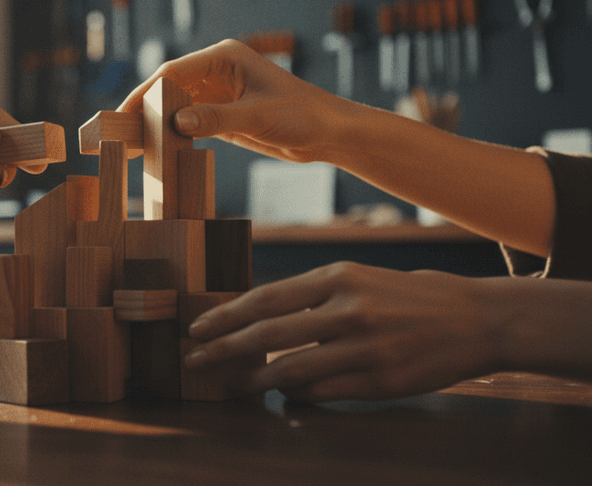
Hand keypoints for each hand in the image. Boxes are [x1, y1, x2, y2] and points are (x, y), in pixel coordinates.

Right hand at [118, 39, 361, 163]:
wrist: (328, 133)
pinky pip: (187, 122)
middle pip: (168, 88)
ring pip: (174, 106)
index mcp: (224, 57)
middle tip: (117, 132)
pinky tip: (155, 150)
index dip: (145, 93)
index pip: (173, 73)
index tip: (124, 114)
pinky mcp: (221, 115)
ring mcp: (217, 93)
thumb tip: (177, 122)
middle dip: (143, 109)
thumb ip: (217, 119)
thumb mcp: (258, 117)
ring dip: (154, 124)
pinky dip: (171, 135)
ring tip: (129, 144)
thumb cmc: (302, 115)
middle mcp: (216, 71)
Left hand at [184, 262, 505, 401]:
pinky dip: (296, 394)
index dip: (225, 316)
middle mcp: (348, 309)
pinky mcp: (382, 381)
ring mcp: (366, 348)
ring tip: (232, 385)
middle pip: (267, 335)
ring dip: (254, 380)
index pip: (265, 298)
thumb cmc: (408, 295)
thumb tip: (256, 317)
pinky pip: (323, 393)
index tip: (196, 329)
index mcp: (338, 277)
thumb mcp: (358, 278)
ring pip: (291, 369)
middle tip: (195, 362)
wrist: (476, 317)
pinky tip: (282, 392)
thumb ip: (311, 296)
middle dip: (223, 350)